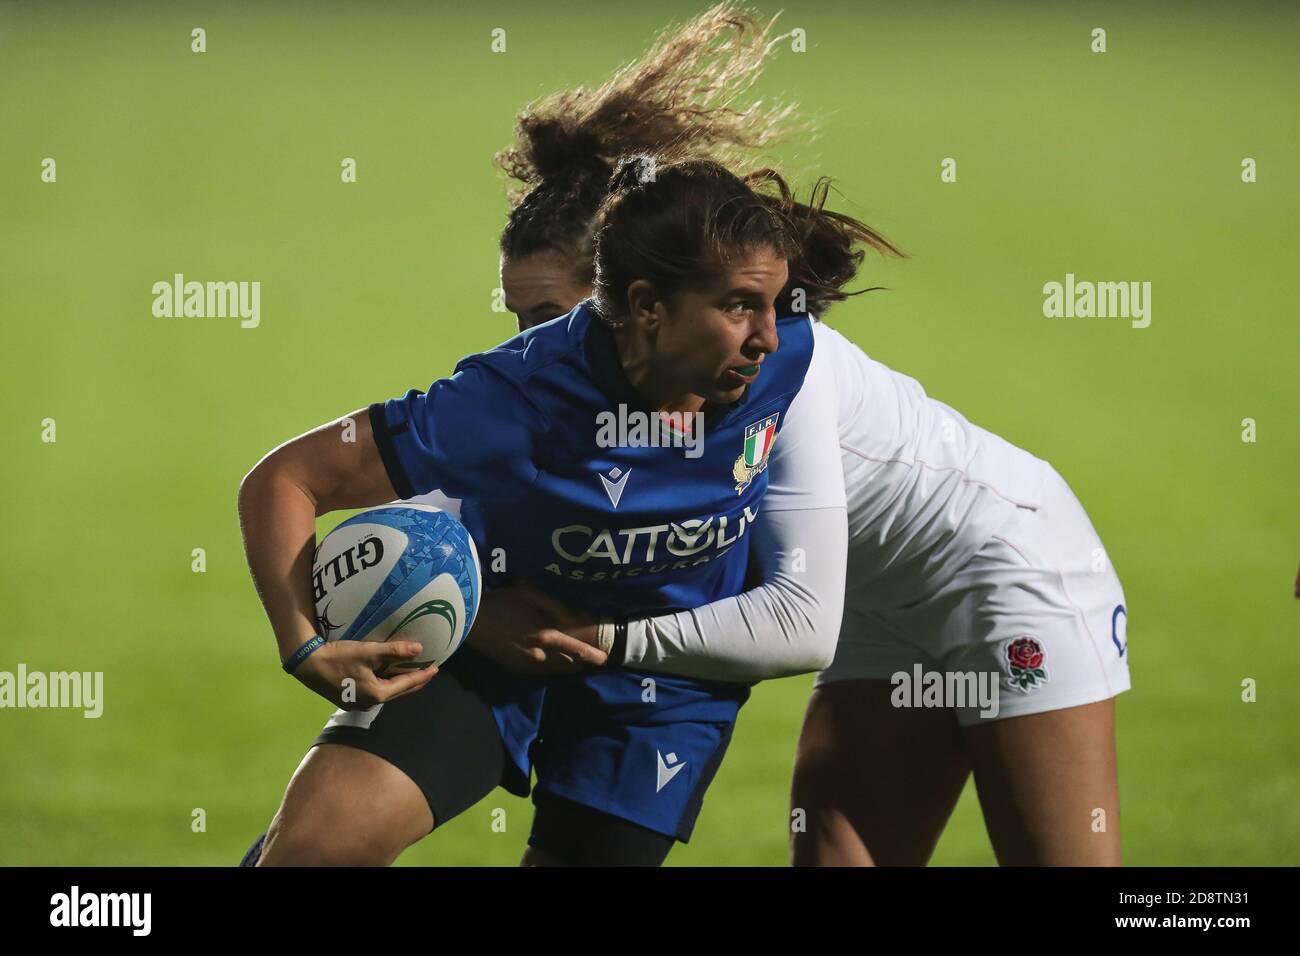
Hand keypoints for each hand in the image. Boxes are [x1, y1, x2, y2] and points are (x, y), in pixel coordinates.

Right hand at [293, 639, 437, 709]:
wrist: (307, 665)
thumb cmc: (338, 658)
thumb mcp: (369, 652)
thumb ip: (395, 651)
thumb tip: (419, 649)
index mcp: (377, 694)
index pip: (407, 684)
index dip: (422, 676)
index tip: (436, 669)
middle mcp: (369, 703)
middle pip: (398, 691)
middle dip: (414, 681)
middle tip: (428, 672)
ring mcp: (359, 703)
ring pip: (387, 692)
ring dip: (400, 683)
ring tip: (411, 672)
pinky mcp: (350, 699)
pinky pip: (375, 691)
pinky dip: (386, 683)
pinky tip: (388, 675)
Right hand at [467, 582, 604, 674]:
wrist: (471, 619)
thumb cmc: (502, 601)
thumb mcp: (531, 593)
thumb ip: (555, 606)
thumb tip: (574, 618)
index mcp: (545, 634)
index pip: (575, 648)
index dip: (591, 655)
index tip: (603, 659)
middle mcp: (539, 654)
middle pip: (567, 662)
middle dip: (579, 661)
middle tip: (590, 659)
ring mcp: (526, 664)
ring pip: (554, 669)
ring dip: (566, 666)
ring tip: (576, 663)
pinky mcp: (515, 668)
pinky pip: (539, 671)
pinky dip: (550, 668)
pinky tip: (552, 663)